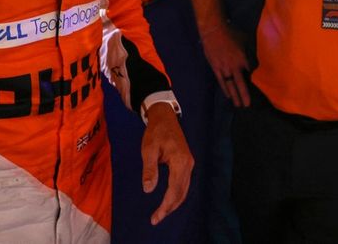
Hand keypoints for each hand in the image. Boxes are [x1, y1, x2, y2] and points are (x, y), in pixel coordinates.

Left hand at [141, 102, 193, 224]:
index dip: (165, 206)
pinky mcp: (187, 163)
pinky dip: (177, 195)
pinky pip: (184, 184)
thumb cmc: (155, 132)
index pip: (174, 190)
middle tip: (156, 219)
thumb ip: (149, 170)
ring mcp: (189, 164)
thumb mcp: (148, 150)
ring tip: (161, 213)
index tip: (156, 217)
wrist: (165, 117)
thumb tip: (148, 190)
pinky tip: (169, 200)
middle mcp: (188, 164)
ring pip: (184, 190)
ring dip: (174, 203)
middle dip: (169, 208)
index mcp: (180, 161)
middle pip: (181, 193)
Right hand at [200, 22, 250, 106]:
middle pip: (241, 84)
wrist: (214, 31)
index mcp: (243, 60)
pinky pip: (221, 81)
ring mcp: (224, 69)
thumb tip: (253, 59)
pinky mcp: (215, 68)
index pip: (250, 73)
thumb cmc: (231, 33)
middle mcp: (234, 67)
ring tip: (238, 105)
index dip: (253, 78)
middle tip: (247, 105)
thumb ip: (250, 51)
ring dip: (234, 96)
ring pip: (230, 85)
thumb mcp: (245, 40)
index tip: (255, 84)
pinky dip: (225, 89)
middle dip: (244, 95)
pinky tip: (228, 95)